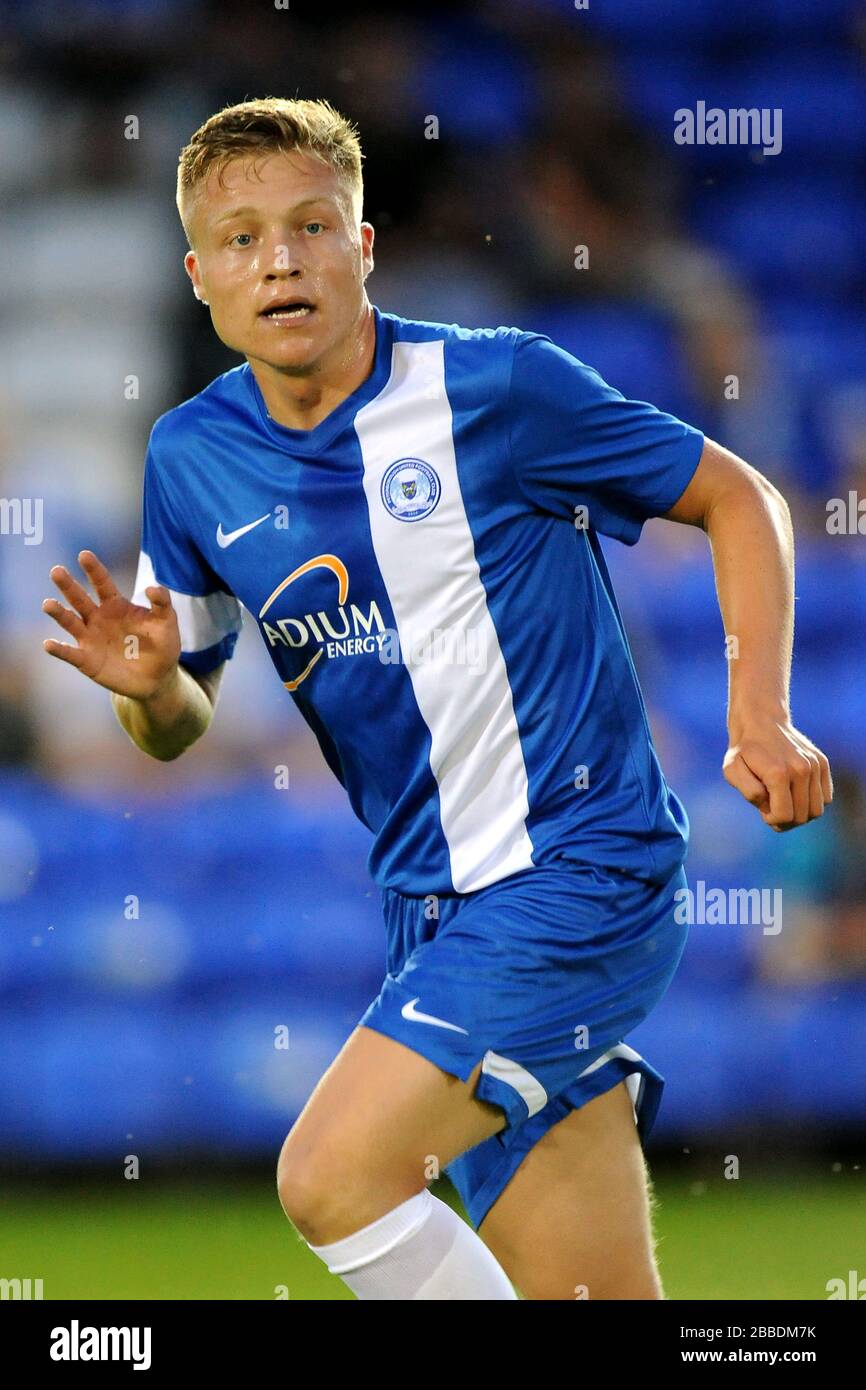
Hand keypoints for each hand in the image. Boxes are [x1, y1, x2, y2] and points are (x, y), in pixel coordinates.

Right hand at [42, 550, 180, 700]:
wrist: (157, 679)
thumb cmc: (161, 646)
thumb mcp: (166, 623)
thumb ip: (162, 604)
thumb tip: (153, 587)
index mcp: (115, 605)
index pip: (102, 583)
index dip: (94, 569)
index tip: (84, 555)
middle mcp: (97, 618)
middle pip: (80, 599)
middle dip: (68, 585)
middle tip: (56, 571)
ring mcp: (89, 638)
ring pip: (70, 622)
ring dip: (59, 613)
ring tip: (48, 604)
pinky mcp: (86, 660)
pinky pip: (69, 654)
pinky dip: (59, 650)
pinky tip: (49, 644)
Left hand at [723, 716, 832, 830]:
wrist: (761, 721)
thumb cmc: (743, 750)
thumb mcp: (732, 770)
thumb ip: (749, 792)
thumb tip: (769, 806)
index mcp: (778, 774)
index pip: (784, 817)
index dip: (772, 820)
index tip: (763, 809)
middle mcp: (801, 769)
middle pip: (802, 817)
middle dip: (785, 820)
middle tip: (772, 807)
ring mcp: (815, 766)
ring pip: (816, 811)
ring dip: (801, 813)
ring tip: (785, 801)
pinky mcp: (822, 763)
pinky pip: (826, 798)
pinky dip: (812, 802)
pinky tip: (796, 792)